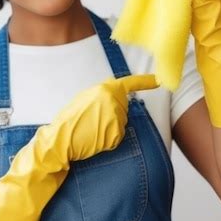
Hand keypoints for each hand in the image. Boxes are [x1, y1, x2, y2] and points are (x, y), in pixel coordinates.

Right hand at [34, 73, 159, 164]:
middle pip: (124, 107)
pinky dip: (109, 140)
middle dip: (113, 114)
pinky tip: (95, 138)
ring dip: (110, 127)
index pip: (130, 83)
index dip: (145, 82)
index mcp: (105, 89)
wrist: (61, 138)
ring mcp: (116, 117)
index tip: (158, 80)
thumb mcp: (85, 97)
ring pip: (121, 123)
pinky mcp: (116, 133)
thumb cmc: (70, 119)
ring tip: (91, 128)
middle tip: (93, 119)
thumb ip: (102, 94)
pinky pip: (118, 136)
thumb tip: (115, 91)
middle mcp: (113, 101)